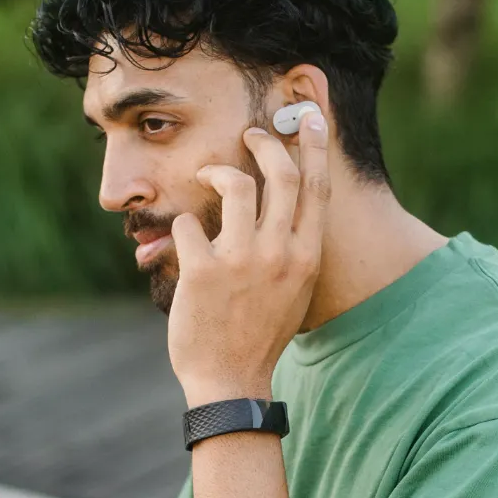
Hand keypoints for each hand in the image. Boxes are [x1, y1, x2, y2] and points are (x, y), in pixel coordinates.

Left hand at [167, 112, 330, 404]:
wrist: (231, 380)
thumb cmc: (260, 333)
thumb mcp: (293, 289)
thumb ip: (293, 248)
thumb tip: (284, 206)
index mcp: (306, 257)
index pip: (317, 188)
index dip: (314, 146)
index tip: (309, 117)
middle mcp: (280, 253)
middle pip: (280, 174)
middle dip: (265, 144)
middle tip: (250, 136)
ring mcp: (241, 260)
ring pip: (233, 184)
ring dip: (216, 171)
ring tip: (208, 178)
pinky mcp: (203, 270)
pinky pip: (188, 223)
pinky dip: (182, 227)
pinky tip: (180, 245)